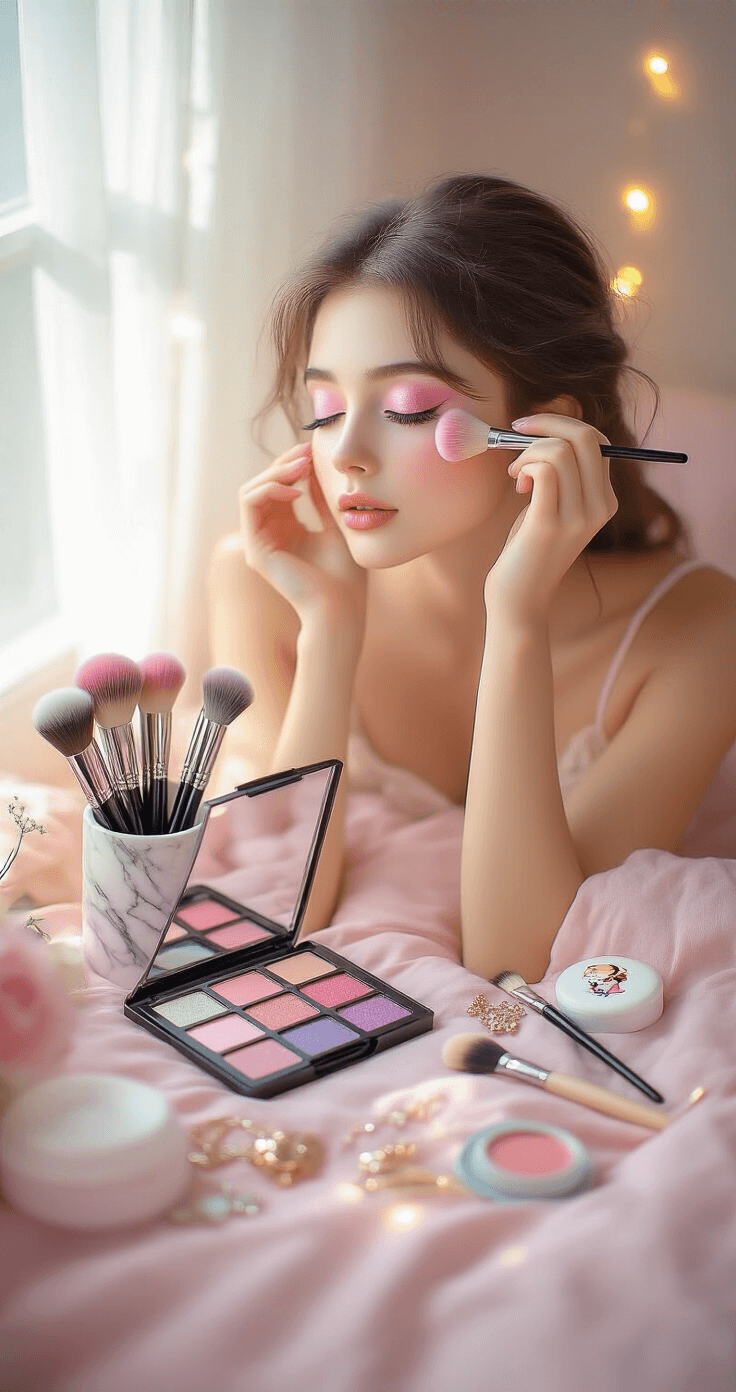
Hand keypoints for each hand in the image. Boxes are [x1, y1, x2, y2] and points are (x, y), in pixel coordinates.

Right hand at [239, 443, 366, 635]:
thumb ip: (321, 499)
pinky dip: (270, 490)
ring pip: (251, 490)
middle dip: (283, 463)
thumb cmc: (345, 576)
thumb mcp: (335, 525)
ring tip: (302, 468)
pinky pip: (249, 505)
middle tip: (307, 453)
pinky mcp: (255, 550)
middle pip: (262, 484)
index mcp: (286, 529)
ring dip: (275, 473)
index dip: (292, 464)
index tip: (314, 450)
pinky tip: (296, 492)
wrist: (341, 608)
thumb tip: (314, 467)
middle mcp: (268, 535)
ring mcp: (258, 543)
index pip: (278, 487)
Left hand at [484, 414, 618, 625]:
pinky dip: (526, 466)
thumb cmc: (529, 548)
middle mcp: (600, 507)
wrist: (520, 597)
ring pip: (560, 450)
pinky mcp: (550, 525)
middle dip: (546, 424)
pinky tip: (518, 484)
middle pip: (585, 437)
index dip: (562, 424)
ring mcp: (578, 517)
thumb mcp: (554, 507)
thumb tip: (545, 431)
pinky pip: (545, 471)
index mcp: (606, 500)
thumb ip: (561, 475)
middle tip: (516, 435)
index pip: (598, 441)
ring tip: (516, 474)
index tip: (530, 429)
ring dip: (528, 452)